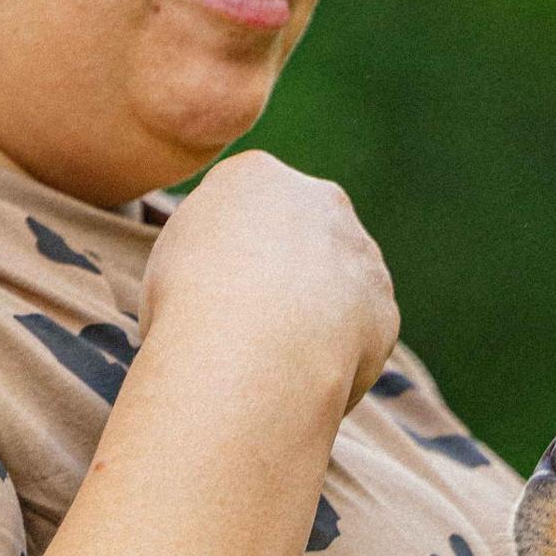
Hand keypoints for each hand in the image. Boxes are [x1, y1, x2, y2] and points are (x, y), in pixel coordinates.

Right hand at [138, 149, 398, 417]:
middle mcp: (319, 200)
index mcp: (256, 176)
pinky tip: (303, 379)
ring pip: (338, 286)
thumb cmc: (190, 306)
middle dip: (284, 276)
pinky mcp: (385, 308)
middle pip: (301, 238)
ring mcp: (361, 252)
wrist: (251, 351)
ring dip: (316, 319)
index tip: (211, 295)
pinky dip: (337, 359)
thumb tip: (219, 269)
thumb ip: (205, 248)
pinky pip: (360, 335)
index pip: (246, 207)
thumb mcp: (171, 258)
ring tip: (275, 361)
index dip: (227, 257)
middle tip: (249, 329)